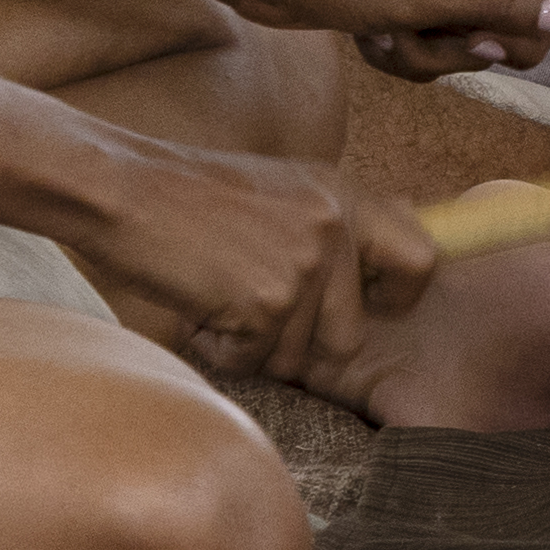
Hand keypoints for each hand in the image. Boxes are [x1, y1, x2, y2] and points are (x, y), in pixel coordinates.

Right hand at [85, 142, 435, 406]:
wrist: (126, 189)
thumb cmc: (193, 196)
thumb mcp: (286, 190)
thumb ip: (334, 224)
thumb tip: (389, 267)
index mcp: (347, 195)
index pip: (423, 260)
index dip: (398, 297)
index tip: (366, 307)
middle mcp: (337, 227)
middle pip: (352, 336)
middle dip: (302, 341)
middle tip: (255, 308)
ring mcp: (306, 264)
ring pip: (297, 357)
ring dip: (254, 344)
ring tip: (221, 295)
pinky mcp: (268, 301)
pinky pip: (254, 360)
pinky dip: (222, 348)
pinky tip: (201, 306)